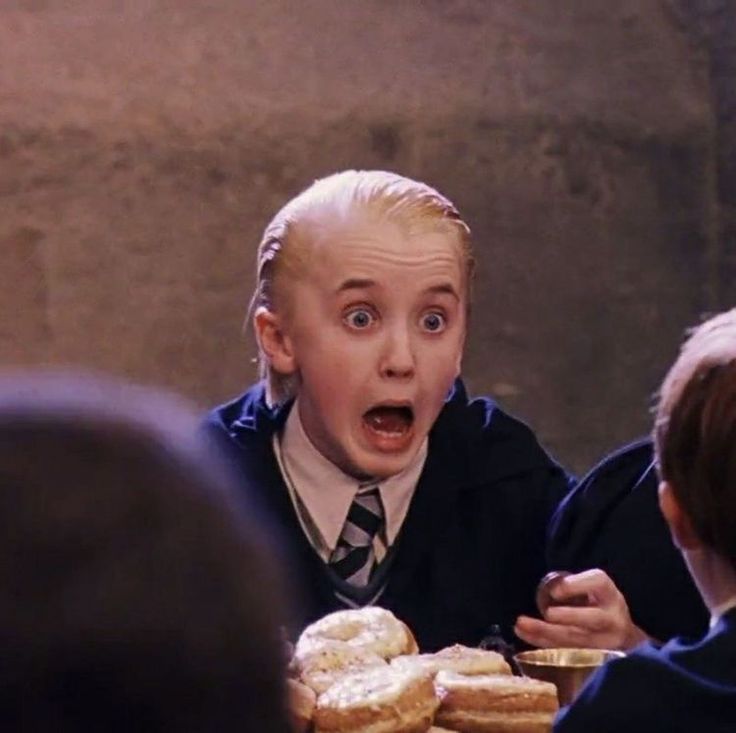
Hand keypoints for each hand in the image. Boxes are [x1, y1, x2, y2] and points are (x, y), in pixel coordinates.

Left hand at [514, 568, 648, 650]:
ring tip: (521, 624)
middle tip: (547, 613)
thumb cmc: (597, 604)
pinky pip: (565, 651)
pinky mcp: (591, 658)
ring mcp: (605, 642)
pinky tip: (524, 633)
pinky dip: (542, 642)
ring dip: (546, 632)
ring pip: (576, 639)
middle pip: (593, 618)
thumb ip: (573, 585)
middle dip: (568, 616)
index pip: (598, 582)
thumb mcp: (592, 588)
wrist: (621, 636)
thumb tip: (548, 588)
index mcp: (609, 594)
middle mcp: (612, 618)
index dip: (576, 585)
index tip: (555, 591)